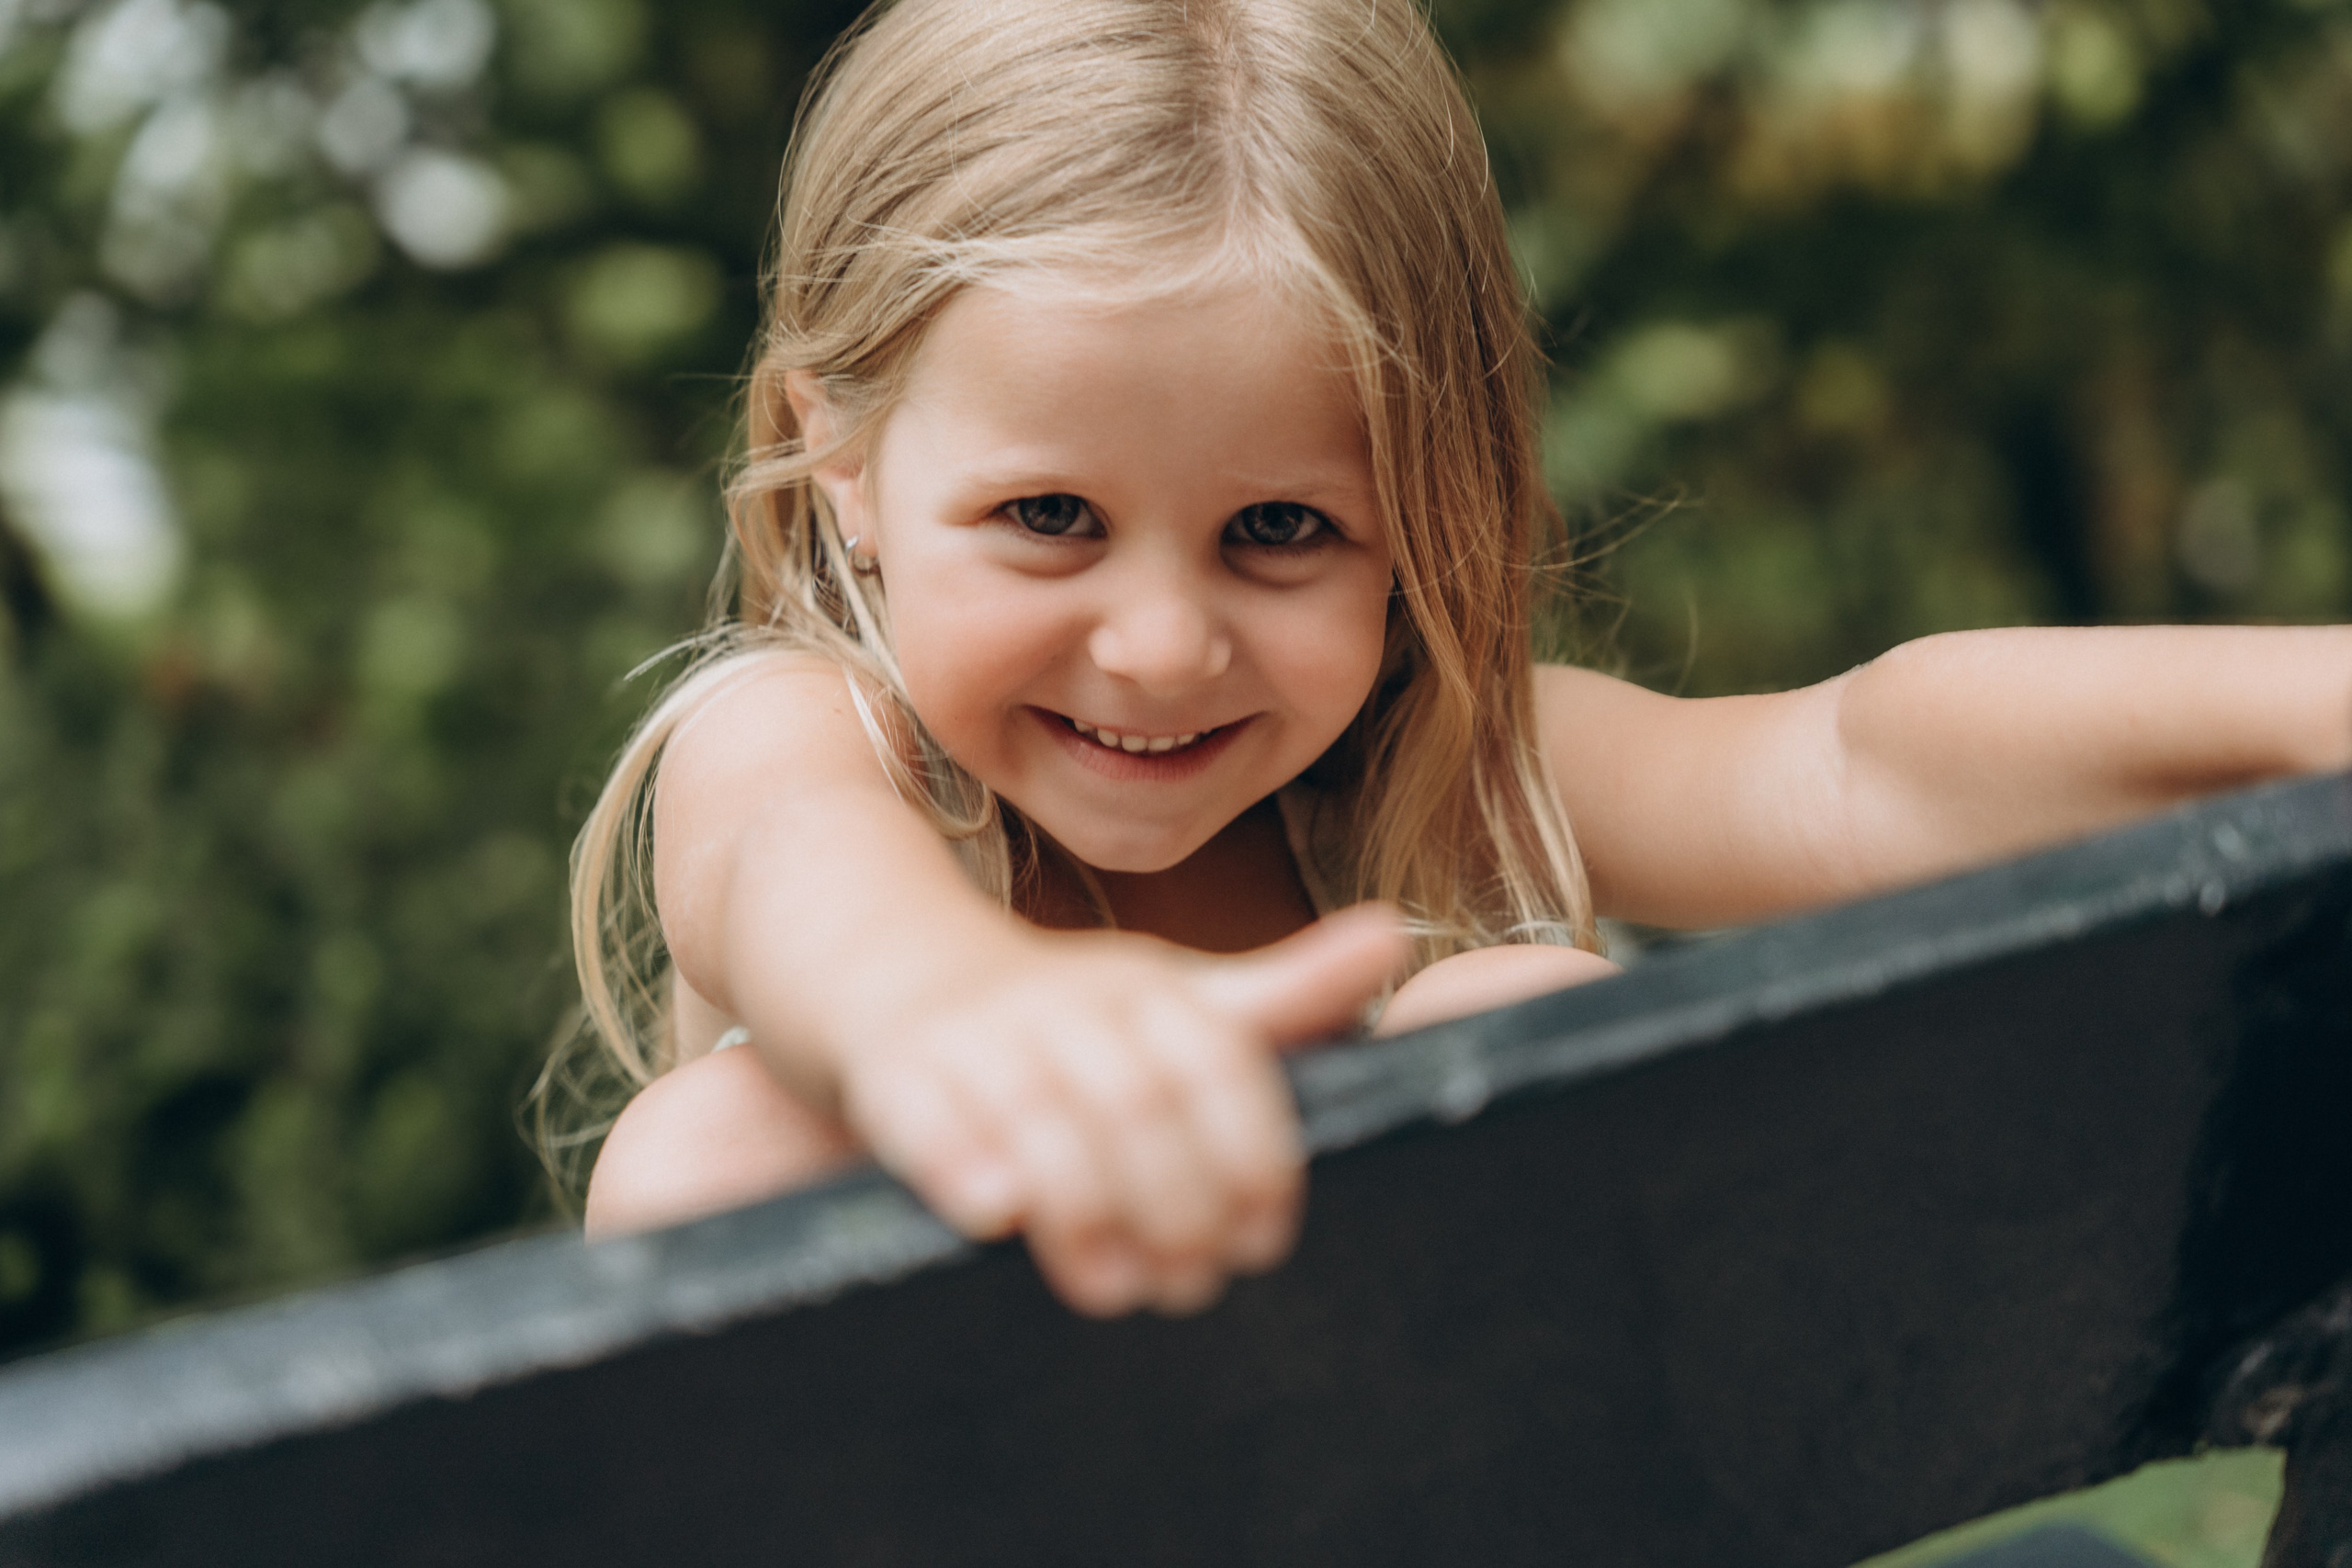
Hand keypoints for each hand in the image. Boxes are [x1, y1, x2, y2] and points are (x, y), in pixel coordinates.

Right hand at [836, 904, 1408, 1316]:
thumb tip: (1396, 935)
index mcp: (1147, 989)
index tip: (1265, 1235)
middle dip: (1176, 1204)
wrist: (892, 966)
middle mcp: (1068, 1003)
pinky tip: (995, 1214)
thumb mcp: (1175, 995)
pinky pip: (929, 1116)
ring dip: (1086, 1210)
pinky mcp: (897, 1072)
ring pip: (1042, 1118)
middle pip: (1139, 1103)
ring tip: (1117, 1289)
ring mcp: (980, 1036)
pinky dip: (961, 1162)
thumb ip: (1284, 993)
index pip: (1219, 1064)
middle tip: (1192, 1283)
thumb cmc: (1058, 1010)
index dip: (1251, 1153)